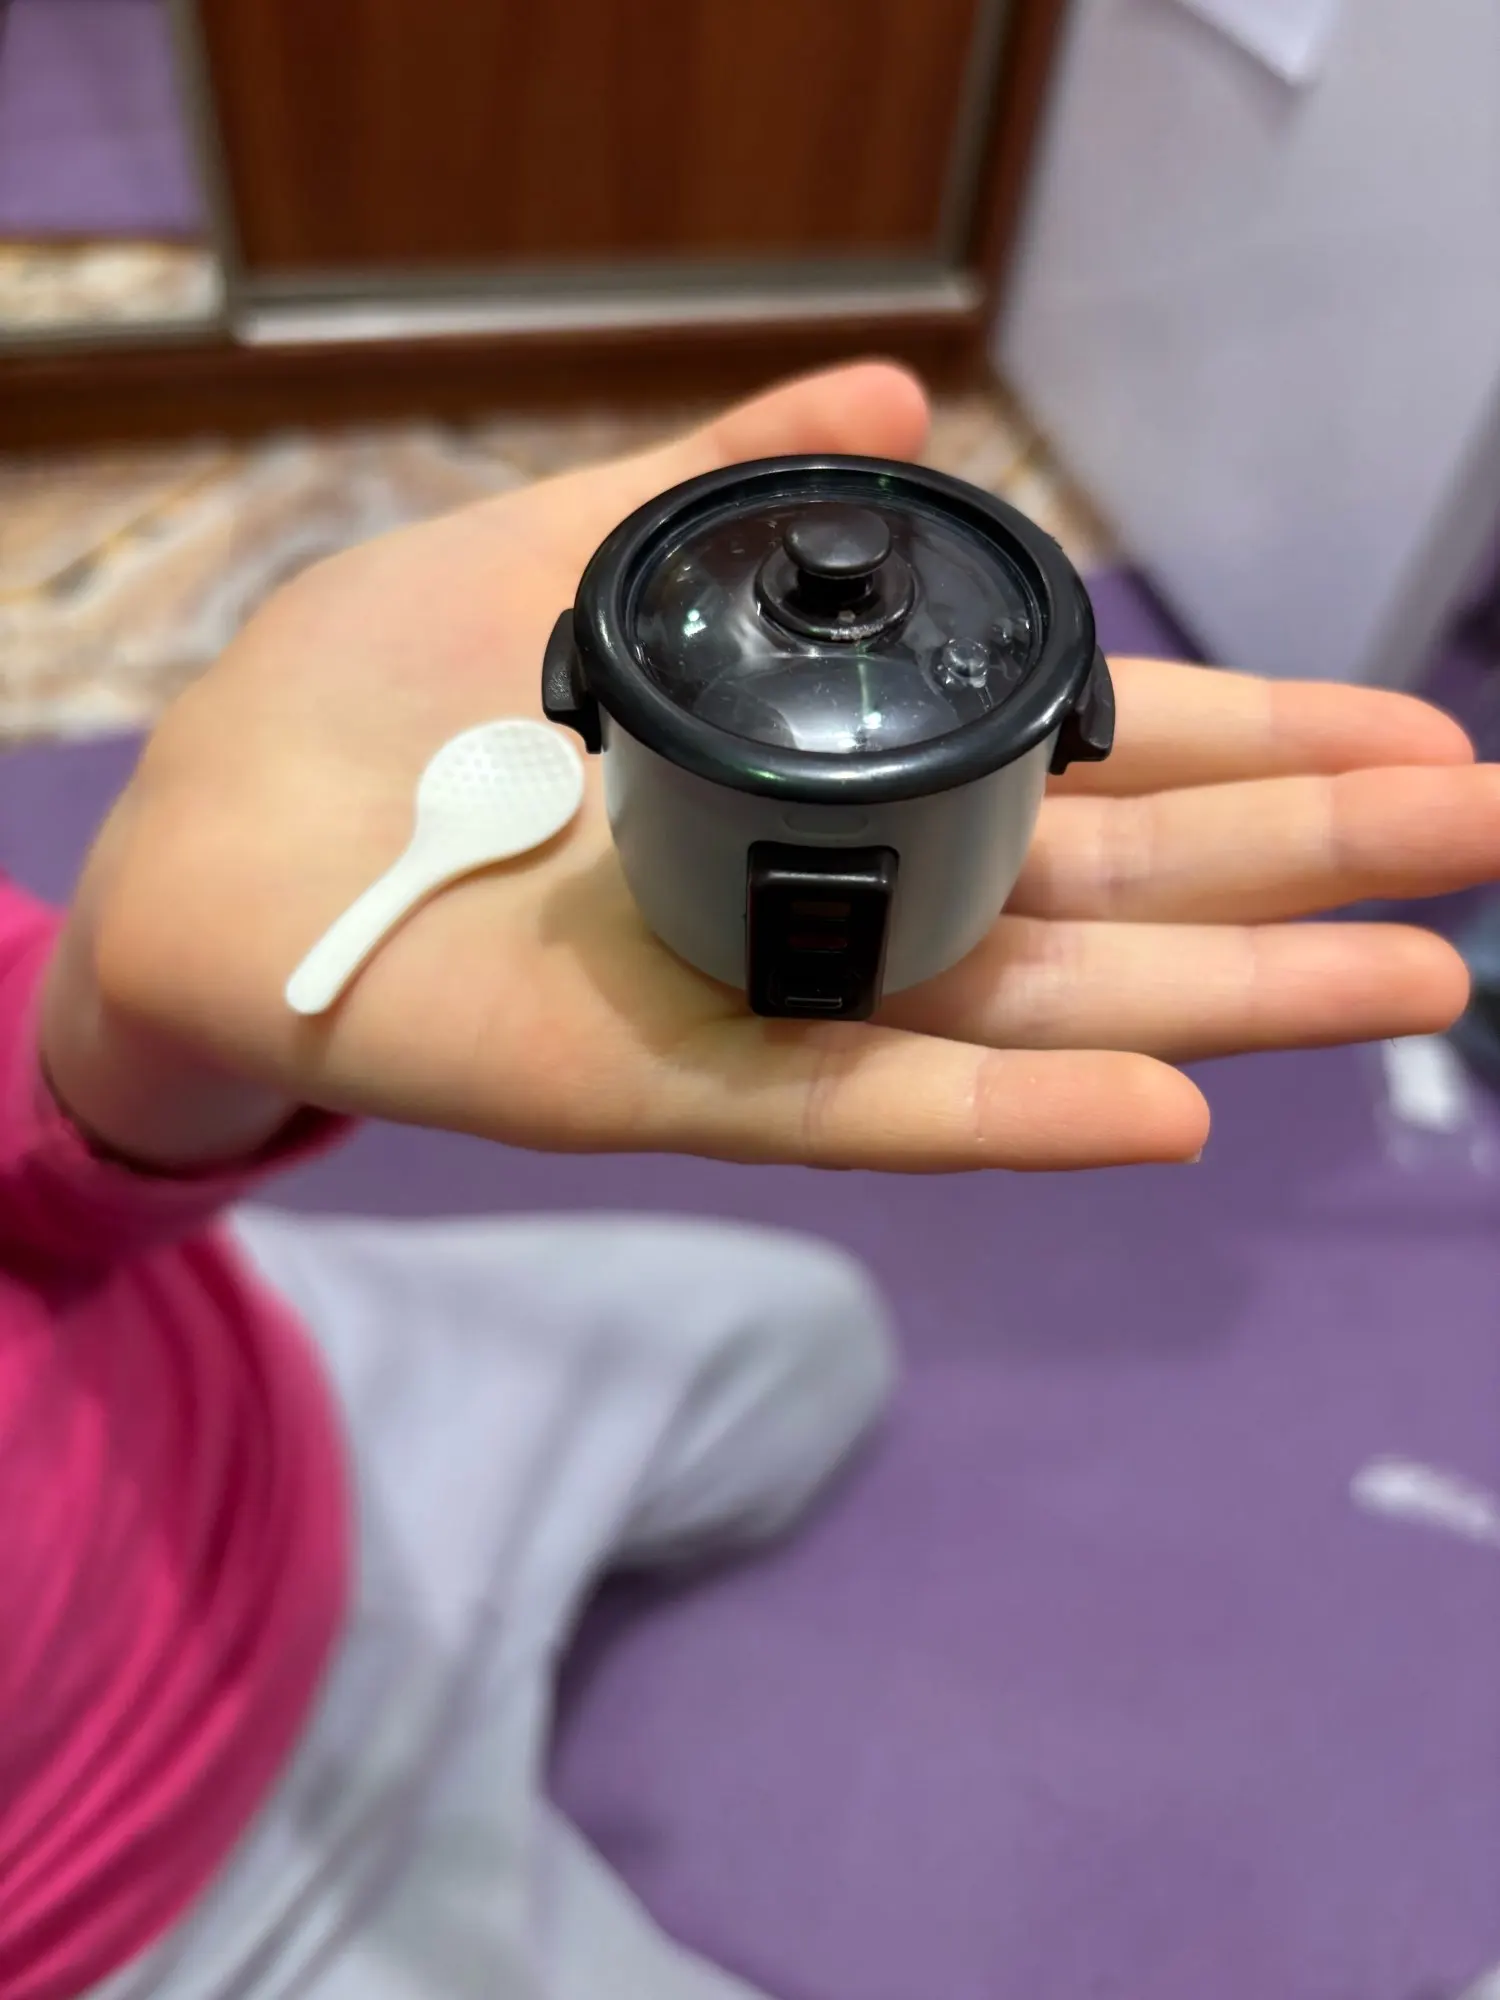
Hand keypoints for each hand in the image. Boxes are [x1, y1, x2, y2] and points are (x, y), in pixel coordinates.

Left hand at [43, 363, 1499, 1173]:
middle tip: (1481, 839)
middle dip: (1299, 863)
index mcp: (840, 773)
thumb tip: (905, 395)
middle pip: (1110, 883)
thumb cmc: (380, 700)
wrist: (222, 834)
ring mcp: (780, 999)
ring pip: (1040, 1005)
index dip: (1247, 741)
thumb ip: (732, 485)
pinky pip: (876, 1104)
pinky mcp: (686, 1084)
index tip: (1401, 729)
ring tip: (1412, 981)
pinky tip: (1169, 1102)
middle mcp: (844, 893)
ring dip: (1226, 997)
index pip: (1084, 759)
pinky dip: (1018, 1113)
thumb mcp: (573, 552)